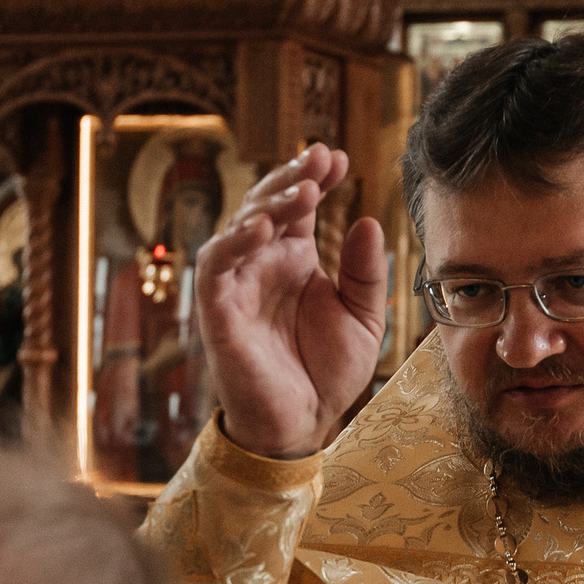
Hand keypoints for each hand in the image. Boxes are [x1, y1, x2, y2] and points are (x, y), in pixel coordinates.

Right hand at [197, 143, 388, 458]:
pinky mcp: (218, 310)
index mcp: (294, 260)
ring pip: (240, 226)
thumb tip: (367, 220)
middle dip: (293, 178)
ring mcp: (238, 285)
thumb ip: (366, 272)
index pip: (298, 206)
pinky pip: (215, 267)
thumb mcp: (363, 318)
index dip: (313, 176)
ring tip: (304, 190)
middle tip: (321, 160)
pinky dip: (233, 242)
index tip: (339, 157)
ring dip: (269, 203)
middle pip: (268, 204)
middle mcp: (263, 264)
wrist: (304, 426)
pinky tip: (260, 227)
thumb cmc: (328, 374)